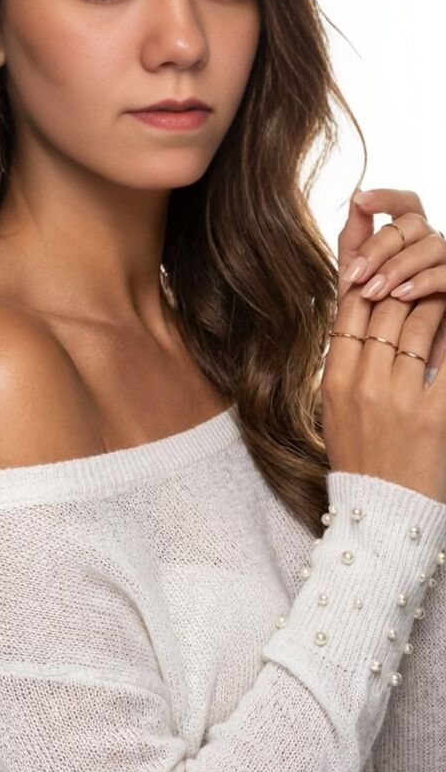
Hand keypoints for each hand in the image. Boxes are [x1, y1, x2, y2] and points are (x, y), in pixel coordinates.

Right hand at [321, 189, 445, 503]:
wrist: (380, 514)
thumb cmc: (360, 459)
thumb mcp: (336, 409)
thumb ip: (346, 364)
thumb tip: (363, 320)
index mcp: (335, 380)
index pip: (347, 311)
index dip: (365, 277)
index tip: (380, 257)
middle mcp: (363, 384)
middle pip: (383, 310)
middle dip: (403, 281)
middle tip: (421, 265)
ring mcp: (398, 399)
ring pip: (416, 325)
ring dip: (432, 298)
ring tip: (442, 286)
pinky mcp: (435, 415)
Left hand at [337, 187, 445, 375]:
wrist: (394, 358)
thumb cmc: (375, 316)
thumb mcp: (359, 277)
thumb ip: (356, 239)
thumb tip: (355, 195)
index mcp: (409, 238)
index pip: (405, 204)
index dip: (386, 196)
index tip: (359, 200)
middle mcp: (432, 245)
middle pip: (413, 223)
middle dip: (379, 246)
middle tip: (355, 275)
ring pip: (431, 245)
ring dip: (398, 266)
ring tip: (373, 291)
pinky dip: (422, 282)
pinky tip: (400, 295)